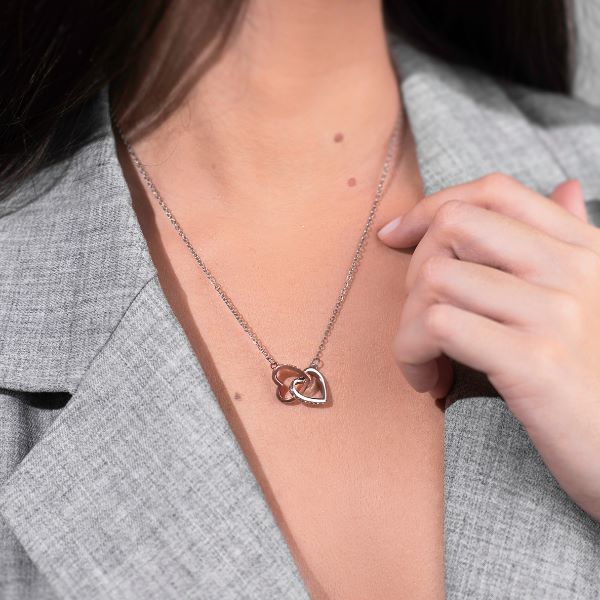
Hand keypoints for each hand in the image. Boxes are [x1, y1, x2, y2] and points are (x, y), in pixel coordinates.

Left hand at [377, 173, 599, 520]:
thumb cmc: (599, 378)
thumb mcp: (599, 296)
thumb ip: (574, 241)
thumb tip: (564, 186)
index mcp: (584, 249)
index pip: (493, 192)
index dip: (431, 207)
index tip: (395, 236)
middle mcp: (572, 270)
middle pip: (454, 224)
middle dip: (414, 267)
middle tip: (422, 316)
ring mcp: (556, 313)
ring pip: (435, 278)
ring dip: (408, 324)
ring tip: (426, 360)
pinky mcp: (536, 362)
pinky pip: (438, 327)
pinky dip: (413, 354)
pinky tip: (431, 381)